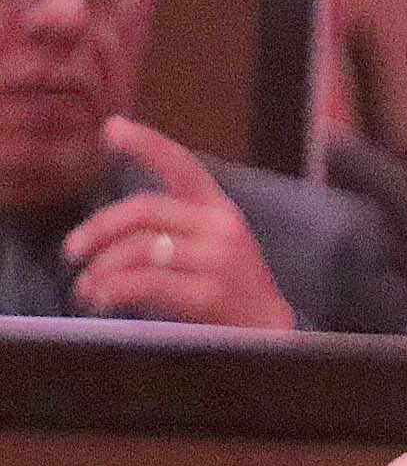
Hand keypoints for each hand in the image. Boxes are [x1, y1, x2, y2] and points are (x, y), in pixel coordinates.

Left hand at [65, 119, 292, 328]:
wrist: (272, 336)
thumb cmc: (229, 293)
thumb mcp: (207, 249)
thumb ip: (170, 230)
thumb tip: (103, 234)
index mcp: (220, 211)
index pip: (182, 166)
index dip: (146, 144)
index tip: (112, 129)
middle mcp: (224, 228)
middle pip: (144, 212)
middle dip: (99, 229)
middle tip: (74, 251)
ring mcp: (221, 260)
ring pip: (141, 249)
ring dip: (104, 268)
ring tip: (88, 286)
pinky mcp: (212, 293)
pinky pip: (148, 282)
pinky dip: (116, 289)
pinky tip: (104, 298)